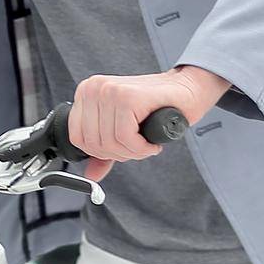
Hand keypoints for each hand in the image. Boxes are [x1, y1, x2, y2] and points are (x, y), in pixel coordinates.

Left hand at [70, 65, 231, 181]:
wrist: (186, 90)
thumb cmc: (155, 107)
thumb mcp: (122, 129)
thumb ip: (105, 152)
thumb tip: (91, 175)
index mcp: (86, 93)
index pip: (77, 137)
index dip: (101, 153)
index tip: (120, 150)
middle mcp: (93, 89)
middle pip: (93, 143)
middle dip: (120, 154)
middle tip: (138, 148)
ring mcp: (108, 90)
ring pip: (110, 142)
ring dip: (133, 152)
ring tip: (146, 144)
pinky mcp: (126, 97)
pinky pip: (125, 137)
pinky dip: (141, 148)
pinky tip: (151, 143)